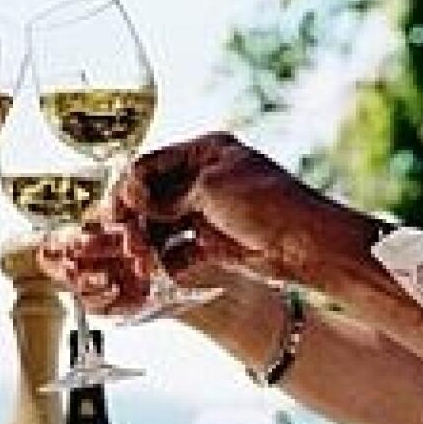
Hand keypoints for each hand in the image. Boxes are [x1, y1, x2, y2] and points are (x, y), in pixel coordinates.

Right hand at [39, 133, 300, 314]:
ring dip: (146, 243)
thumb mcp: (210, 189)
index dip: (128, 189)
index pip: (151, 166)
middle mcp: (205, 180)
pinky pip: (178, 251)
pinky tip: (151, 270)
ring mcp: (209, 212)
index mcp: (206, 153)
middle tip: (119, 239)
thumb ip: (166, 195)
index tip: (112, 211)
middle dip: (133, 219)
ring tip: (138, 260)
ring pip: (162, 226)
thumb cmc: (268, 203)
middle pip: (153, 198)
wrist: (310, 245)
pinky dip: (163, 261)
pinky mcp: (214, 243)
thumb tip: (131, 198)